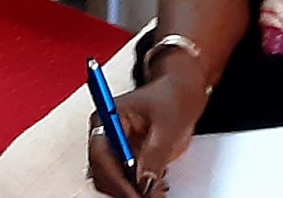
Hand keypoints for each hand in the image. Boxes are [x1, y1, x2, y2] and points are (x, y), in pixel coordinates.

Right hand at [85, 70, 207, 196]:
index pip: (101, 153)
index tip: (135, 193)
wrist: (182, 94)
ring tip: (156, 191)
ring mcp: (116, 148)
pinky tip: (154, 187)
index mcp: (108, 117)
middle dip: (124, 187)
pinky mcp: (126, 159)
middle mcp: (107, 134)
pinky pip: (124, 182)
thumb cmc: (172, 97)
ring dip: (130, 190)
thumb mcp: (167, 125)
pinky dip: (137, 189)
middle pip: (102, 171)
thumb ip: (155, 153)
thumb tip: (145, 180)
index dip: (116, 178)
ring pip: (111, 181)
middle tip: (149, 195)